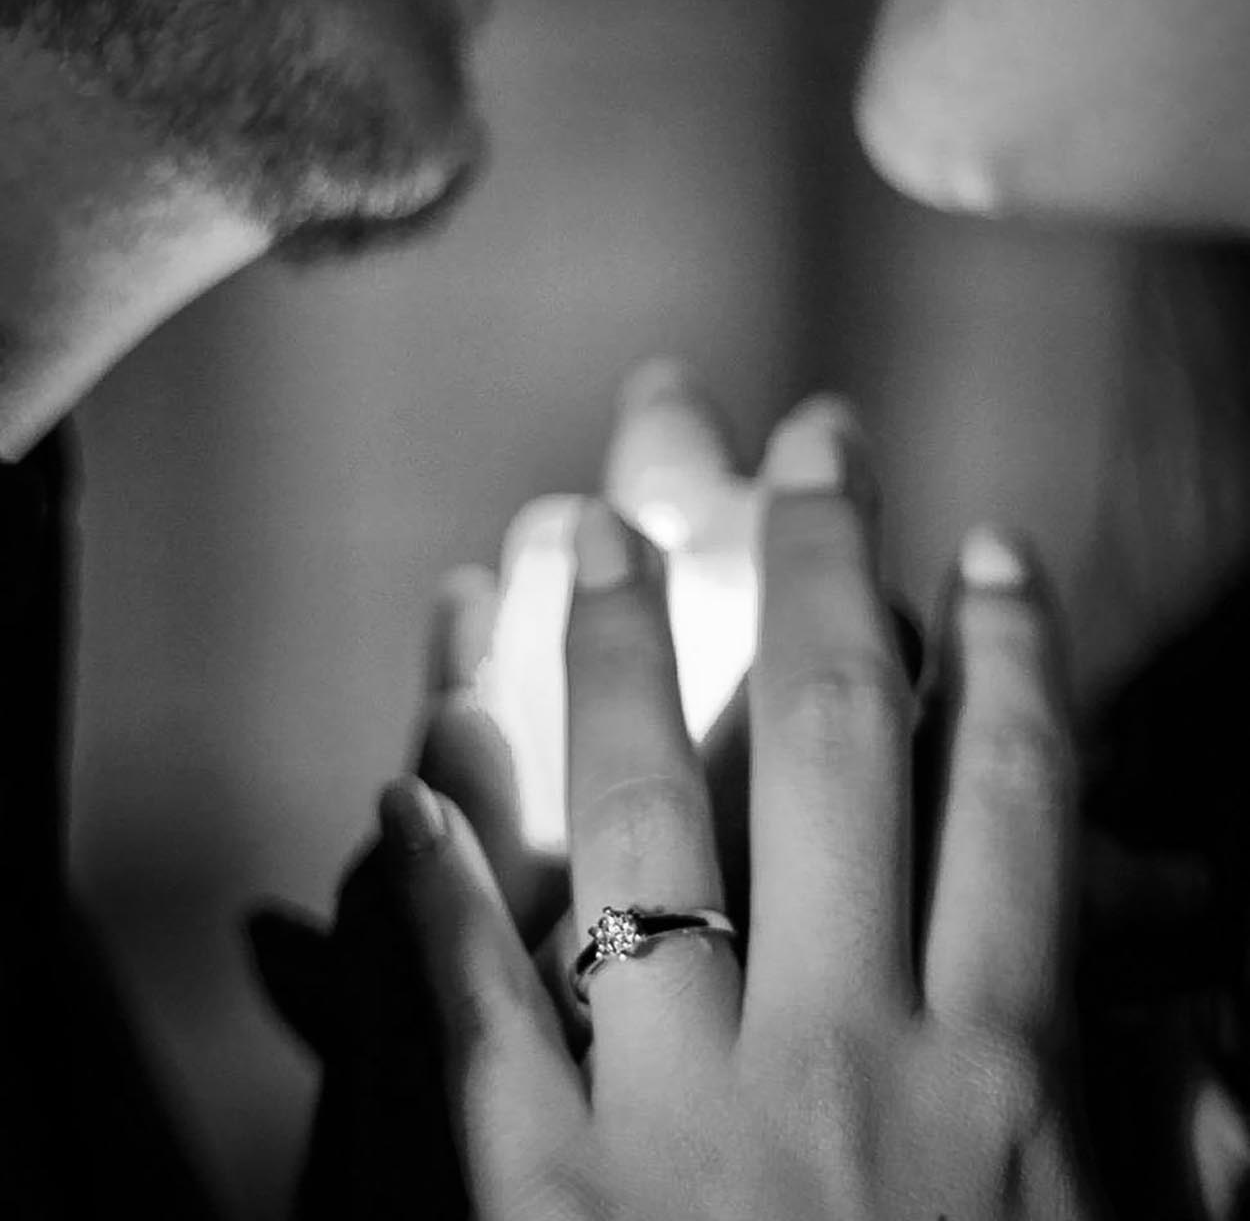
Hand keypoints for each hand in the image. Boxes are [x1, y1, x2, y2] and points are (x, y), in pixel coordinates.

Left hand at [379, 396, 1105, 1220]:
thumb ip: (1168, 1151)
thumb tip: (1225, 1049)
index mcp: (1000, 1076)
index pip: (1010, 801)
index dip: (1009, 655)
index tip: (987, 548)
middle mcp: (842, 1054)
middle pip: (831, 747)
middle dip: (824, 569)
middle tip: (812, 441)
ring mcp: (682, 1114)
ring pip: (642, 821)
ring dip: (613, 659)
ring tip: (590, 530)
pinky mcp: (542, 1196)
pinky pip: (476, 1010)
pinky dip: (436, 892)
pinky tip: (403, 794)